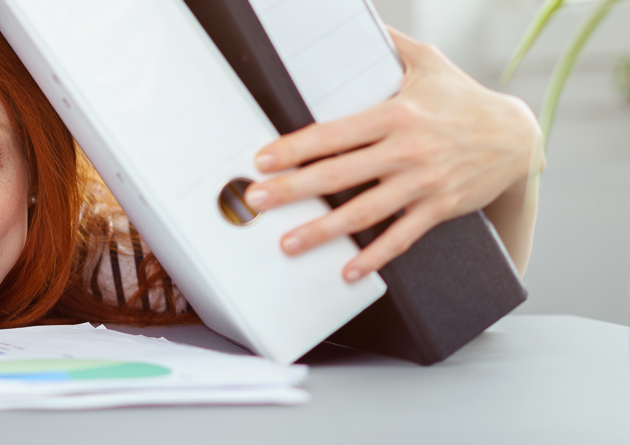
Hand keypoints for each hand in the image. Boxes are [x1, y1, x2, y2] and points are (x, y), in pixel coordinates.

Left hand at [244, 29, 542, 281]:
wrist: (517, 138)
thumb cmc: (463, 99)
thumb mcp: (428, 62)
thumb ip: (390, 44)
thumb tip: (361, 19)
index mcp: (396, 114)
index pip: (335, 133)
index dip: (295, 148)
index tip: (263, 159)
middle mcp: (407, 150)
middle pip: (339, 175)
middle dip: (293, 189)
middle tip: (256, 200)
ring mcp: (423, 182)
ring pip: (364, 211)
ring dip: (323, 230)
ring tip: (287, 242)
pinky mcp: (439, 208)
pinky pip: (402, 237)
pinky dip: (375, 257)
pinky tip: (348, 271)